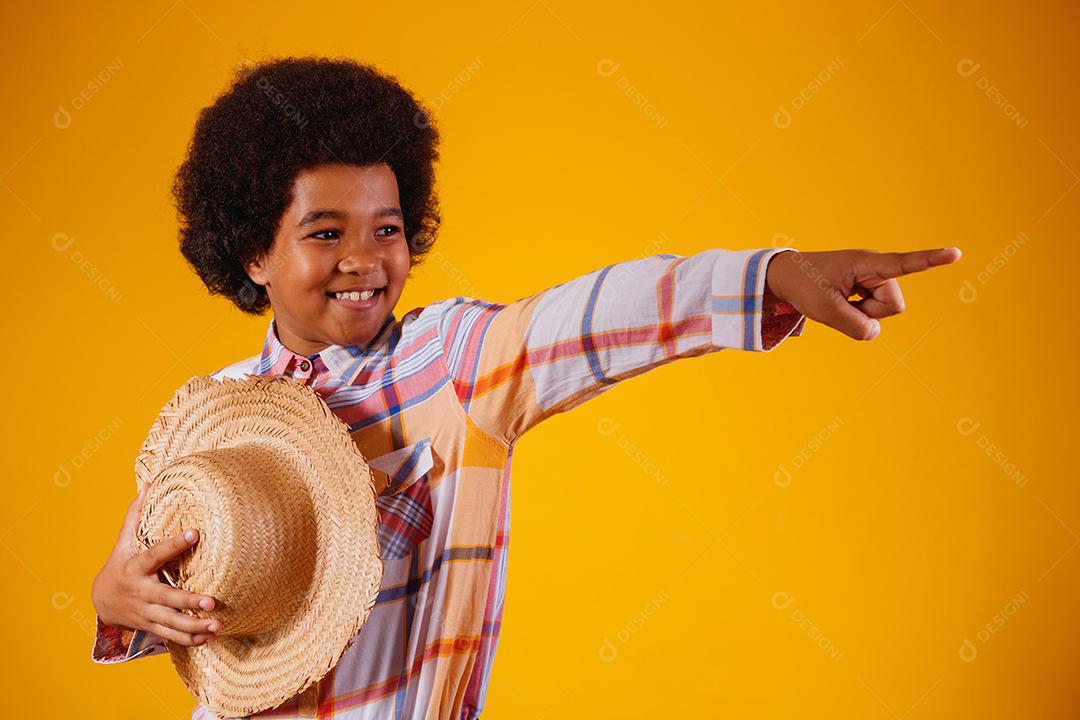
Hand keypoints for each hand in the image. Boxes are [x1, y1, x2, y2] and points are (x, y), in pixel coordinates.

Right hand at [91, 485, 221, 646]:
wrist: (101, 600)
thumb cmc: (119, 563)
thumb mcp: (123, 540)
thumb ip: (136, 514)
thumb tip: (147, 483)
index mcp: (136, 568)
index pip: (156, 554)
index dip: (174, 544)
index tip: (195, 532)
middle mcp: (141, 593)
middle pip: (167, 599)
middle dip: (189, 602)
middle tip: (212, 602)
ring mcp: (146, 613)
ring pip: (172, 623)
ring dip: (195, 627)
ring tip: (218, 626)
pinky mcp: (151, 626)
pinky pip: (172, 636)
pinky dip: (191, 639)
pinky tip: (211, 637)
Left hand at [764, 247, 961, 340]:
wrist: (789, 275)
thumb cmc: (805, 286)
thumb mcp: (825, 311)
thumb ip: (855, 327)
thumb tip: (875, 333)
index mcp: (866, 263)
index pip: (903, 264)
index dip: (930, 260)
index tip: (955, 253)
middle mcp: (876, 267)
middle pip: (893, 306)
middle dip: (870, 312)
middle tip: (840, 301)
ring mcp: (874, 277)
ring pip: (885, 311)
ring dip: (863, 312)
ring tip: (840, 299)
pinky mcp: (869, 286)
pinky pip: (874, 310)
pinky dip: (858, 311)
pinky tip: (843, 299)